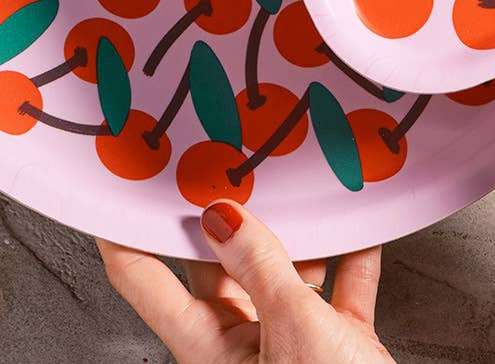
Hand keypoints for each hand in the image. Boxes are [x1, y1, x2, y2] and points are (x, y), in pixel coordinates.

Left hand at [98, 201, 394, 362]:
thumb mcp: (293, 326)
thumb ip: (261, 267)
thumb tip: (221, 217)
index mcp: (210, 349)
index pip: (148, 282)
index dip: (128, 234)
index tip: (119, 188)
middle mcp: (244, 344)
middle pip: (221, 268)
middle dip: (223, 218)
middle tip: (219, 163)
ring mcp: (292, 342)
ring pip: (285, 271)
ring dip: (301, 232)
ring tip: (301, 185)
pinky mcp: (339, 342)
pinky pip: (341, 286)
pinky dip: (353, 254)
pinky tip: (361, 224)